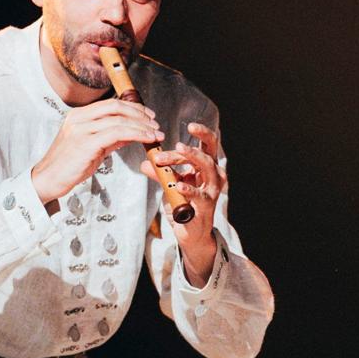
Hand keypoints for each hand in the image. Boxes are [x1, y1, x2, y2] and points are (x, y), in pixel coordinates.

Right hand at [31, 98, 162, 203]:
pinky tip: (146, 139)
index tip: (149, 115)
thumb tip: (132, 134)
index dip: (133, 108)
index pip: (111, 104)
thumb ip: (111, 138)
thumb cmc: (69, 166)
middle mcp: (79, 118)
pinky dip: (136, 134)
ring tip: (156, 134)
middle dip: (140, 114)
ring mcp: (81, 129)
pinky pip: (117, 133)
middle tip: (156, 123)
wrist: (48, 180)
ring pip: (119, 120)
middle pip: (117, 107)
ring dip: (142, 126)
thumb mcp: (93, 147)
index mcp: (79, 115)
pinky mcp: (86, 143)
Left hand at [142, 122, 223, 283]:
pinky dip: (188, 189)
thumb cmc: (185, 205)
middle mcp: (214, 175)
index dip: (201, 133)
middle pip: (208, 152)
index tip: (189, 125)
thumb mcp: (170, 184)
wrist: (191, 232)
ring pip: (206, 167)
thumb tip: (145, 162)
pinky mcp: (206, 206)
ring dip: (190, 157)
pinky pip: (198, 195)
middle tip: (178, 141)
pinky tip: (177, 185)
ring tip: (177, 150)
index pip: (208, 144)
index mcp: (207, 167)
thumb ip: (160, 173)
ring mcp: (212, 190)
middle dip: (196, 142)